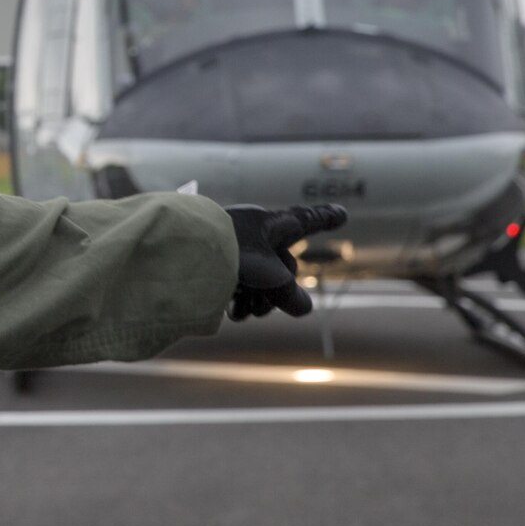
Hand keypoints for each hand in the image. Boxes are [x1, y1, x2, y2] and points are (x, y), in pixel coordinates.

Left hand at [223, 204, 348, 318]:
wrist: (182, 252)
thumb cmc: (232, 253)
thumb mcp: (270, 276)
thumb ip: (291, 294)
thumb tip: (304, 308)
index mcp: (271, 224)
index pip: (307, 222)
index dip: (324, 219)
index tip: (342, 214)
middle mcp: (254, 233)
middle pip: (281, 267)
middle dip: (277, 291)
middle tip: (264, 304)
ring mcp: (234, 248)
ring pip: (259, 281)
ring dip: (258, 301)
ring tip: (246, 309)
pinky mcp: (215, 264)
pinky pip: (237, 286)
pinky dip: (239, 300)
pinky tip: (233, 311)